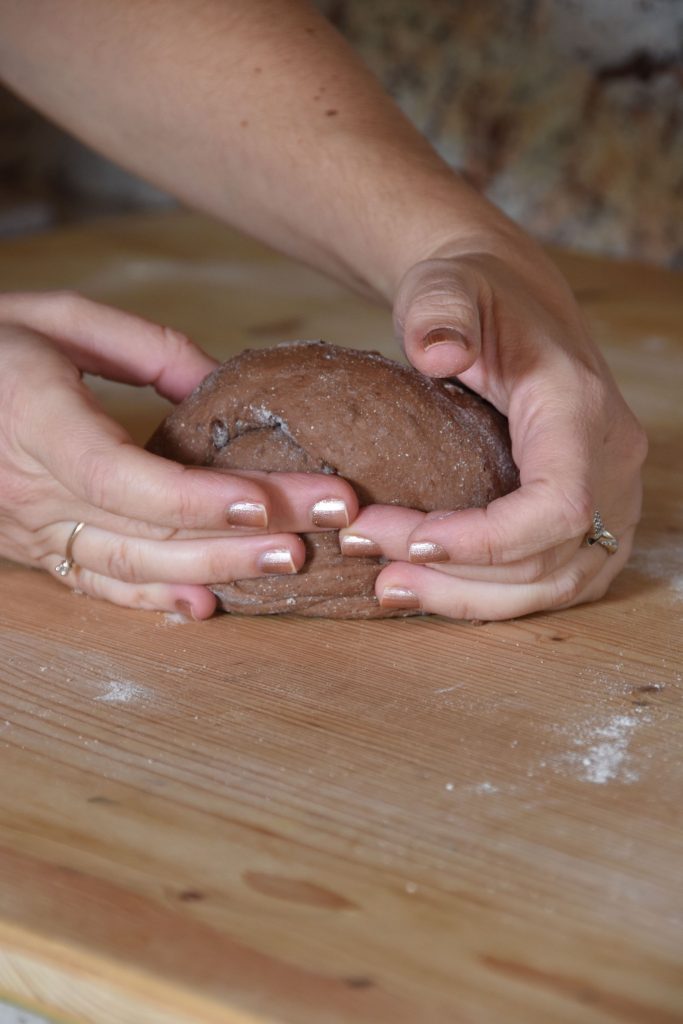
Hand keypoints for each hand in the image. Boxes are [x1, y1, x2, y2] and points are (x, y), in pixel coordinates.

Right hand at [0, 292, 356, 617]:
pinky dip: (155, 600)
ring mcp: (33, 530)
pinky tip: (209, 604)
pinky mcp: (38, 549)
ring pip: (132, 566)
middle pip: (148, 529)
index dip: (197, 497)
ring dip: (215, 569)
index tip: (266, 500)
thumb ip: (143, 347)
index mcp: (35, 421)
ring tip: (289, 561)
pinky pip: (99, 585)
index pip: (123, 477)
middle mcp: (32, 490)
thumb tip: (219, 383)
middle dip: (241, 533)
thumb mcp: (57, 319)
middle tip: (323, 525)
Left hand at [341, 232, 646, 619]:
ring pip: (556, 584)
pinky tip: (432, 585)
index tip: (413, 539)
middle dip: (456, 573)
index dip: (490, 541)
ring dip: (470, 597)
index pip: (559, 504)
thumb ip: (439, 311)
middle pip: (551, 558)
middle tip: (369, 555)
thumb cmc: (474, 297)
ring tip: (389, 585)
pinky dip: (493, 595)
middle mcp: (611, 459)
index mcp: (580, 409)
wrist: (506, 304)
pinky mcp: (594, 518)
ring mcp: (612, 496)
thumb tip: (438, 349)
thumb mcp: (445, 287)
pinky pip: (555, 581)